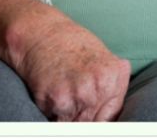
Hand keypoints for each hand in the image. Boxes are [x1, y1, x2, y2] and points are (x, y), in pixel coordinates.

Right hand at [12, 13, 130, 121]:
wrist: (42, 32)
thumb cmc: (72, 45)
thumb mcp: (103, 59)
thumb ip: (114, 87)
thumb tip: (114, 116)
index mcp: (113, 77)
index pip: (110, 117)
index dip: (99, 116)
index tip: (90, 108)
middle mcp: (98, 87)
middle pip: (92, 122)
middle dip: (83, 113)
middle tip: (72, 90)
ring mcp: (77, 94)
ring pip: (74, 124)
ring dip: (67, 113)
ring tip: (63, 86)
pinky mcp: (55, 99)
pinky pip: (56, 120)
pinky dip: (52, 110)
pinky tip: (52, 87)